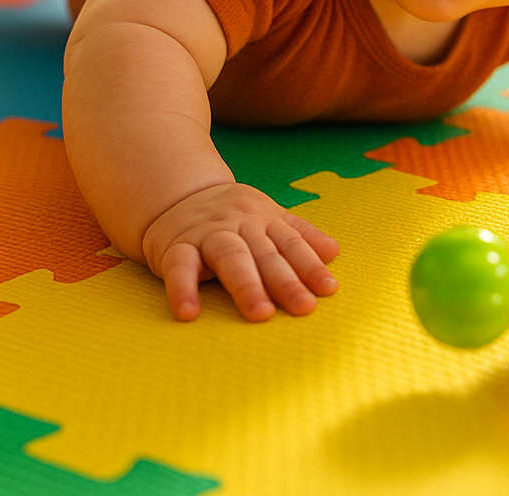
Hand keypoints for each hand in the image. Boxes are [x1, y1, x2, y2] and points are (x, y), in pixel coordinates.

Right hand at [141, 183, 339, 321]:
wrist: (177, 195)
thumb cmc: (231, 216)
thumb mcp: (267, 217)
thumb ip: (298, 234)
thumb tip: (334, 251)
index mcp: (264, 219)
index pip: (291, 243)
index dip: (310, 265)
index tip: (328, 289)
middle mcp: (238, 224)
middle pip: (265, 253)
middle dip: (285, 280)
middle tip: (304, 307)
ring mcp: (207, 234)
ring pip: (230, 257)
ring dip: (246, 285)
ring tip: (260, 314)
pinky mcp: (175, 247)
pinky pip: (179, 267)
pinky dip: (183, 289)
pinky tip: (189, 313)